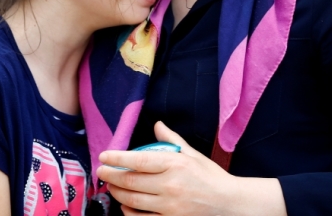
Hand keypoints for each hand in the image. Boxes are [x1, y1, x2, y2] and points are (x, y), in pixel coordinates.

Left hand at [97, 122, 285, 215]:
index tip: (104, 156)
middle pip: (130, 181)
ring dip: (117, 193)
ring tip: (111, 186)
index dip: (117, 158)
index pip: (138, 160)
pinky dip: (129, 212)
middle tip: (102, 172)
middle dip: (110, 176)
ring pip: (132, 200)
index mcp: (175, 164)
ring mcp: (170, 207)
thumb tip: (157, 125)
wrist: (230, 204)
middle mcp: (170, 186)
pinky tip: (126, 205)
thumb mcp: (192, 154)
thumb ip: (171, 139)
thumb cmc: (211, 177)